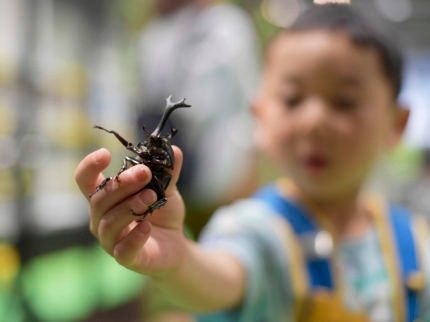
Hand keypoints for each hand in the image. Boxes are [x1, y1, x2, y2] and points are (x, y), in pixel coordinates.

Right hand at [74, 146, 187, 276]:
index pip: (85, 181)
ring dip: (129, 206)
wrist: (176, 245)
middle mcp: (101, 218)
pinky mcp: (126, 258)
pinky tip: (147, 226)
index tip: (105, 153)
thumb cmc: (162, 213)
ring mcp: (111, 240)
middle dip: (121, 184)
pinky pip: (122, 250)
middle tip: (144, 172)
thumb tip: (174, 150)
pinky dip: (134, 237)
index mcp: (106, 198)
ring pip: (108, 223)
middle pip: (99, 199)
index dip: (89, 166)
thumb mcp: (166, 189)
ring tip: (151, 196)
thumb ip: (167, 172)